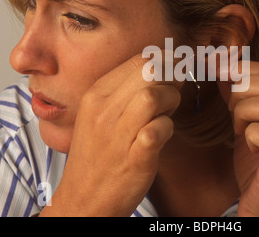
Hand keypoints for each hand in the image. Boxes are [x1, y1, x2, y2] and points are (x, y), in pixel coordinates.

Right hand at [41, 53, 181, 216]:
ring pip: (153, 96)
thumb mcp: (101, 114)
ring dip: (171, 100)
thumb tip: (163, 68)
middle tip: (174, 91)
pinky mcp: (133, 158)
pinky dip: (167, 128)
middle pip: (149, 71)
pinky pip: (159, 129)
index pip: (138, 59)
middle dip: (171, 76)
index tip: (174, 72)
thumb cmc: (99, 153)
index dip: (165, 61)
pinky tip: (160, 136)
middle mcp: (104, 110)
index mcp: (96, 94)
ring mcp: (117, 134)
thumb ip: (127, 90)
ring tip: (167, 113)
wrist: (84, 199)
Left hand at [217, 62, 258, 216]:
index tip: (219, 70)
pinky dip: (251, 134)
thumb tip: (224, 68)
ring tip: (239, 129)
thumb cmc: (256, 167)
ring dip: (245, 112)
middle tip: (231, 110)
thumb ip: (240, 98)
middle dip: (243, 89)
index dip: (245, 68)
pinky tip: (248, 146)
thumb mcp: (246, 125)